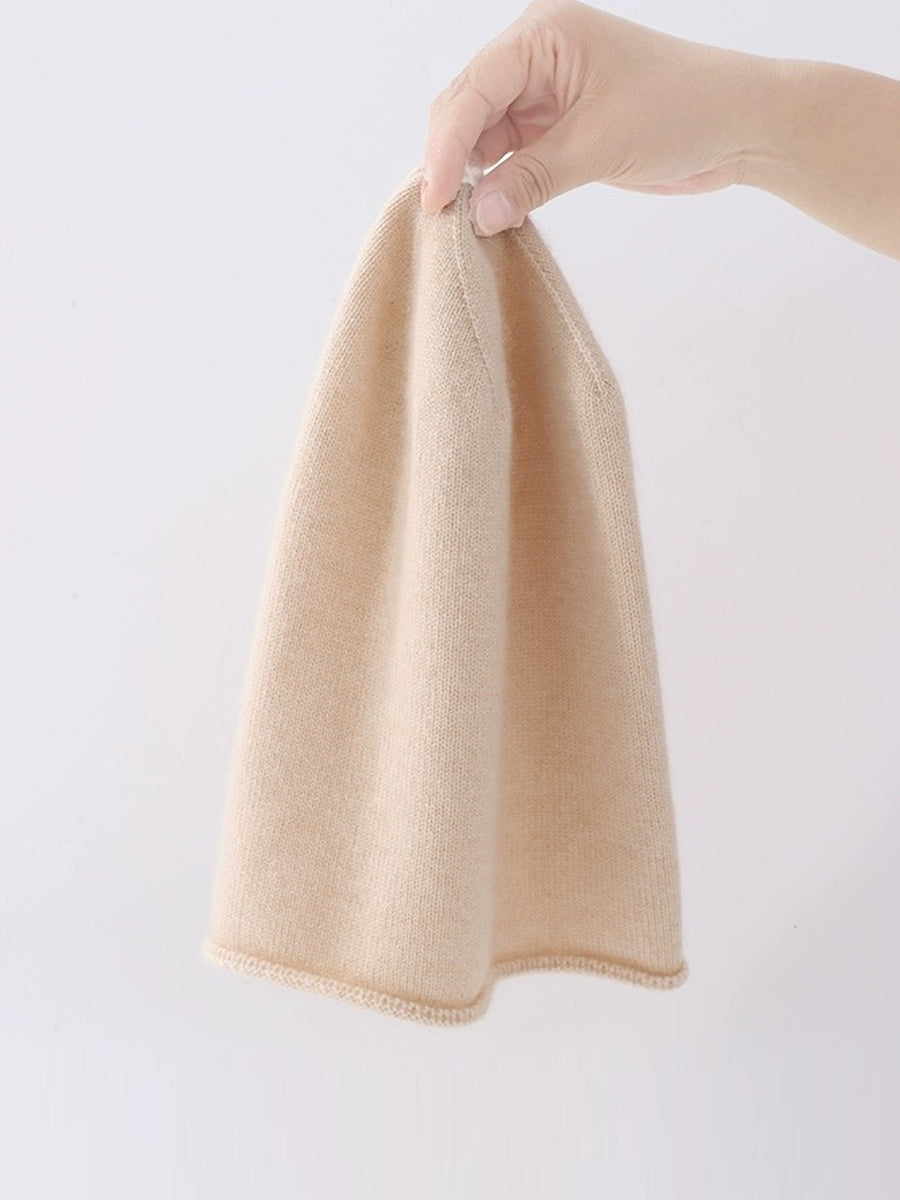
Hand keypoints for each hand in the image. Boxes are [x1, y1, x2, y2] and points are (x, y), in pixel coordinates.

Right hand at [421, 0, 772, 234]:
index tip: (435, 198)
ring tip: (464, 223)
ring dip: (474, 178)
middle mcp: (536, 57)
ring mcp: (545, 93)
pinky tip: (492, 214)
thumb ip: (532, 180)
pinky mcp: (557, 127)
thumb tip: (478, 217)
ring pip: (485, 137)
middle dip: (453, 161)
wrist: (739, 126)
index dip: (447, 146)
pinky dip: (500, 186)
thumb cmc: (683, 111)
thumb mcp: (600, 146)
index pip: (473, 89)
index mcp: (543, 35)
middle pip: (468, 109)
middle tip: (442, 218)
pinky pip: (511, 158)